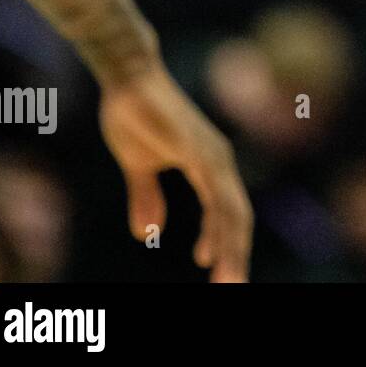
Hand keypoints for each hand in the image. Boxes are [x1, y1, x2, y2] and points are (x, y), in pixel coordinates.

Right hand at [98, 65, 252, 280]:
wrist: (128, 76)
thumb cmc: (135, 115)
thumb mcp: (139, 166)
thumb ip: (147, 197)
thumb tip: (147, 233)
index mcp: (210, 166)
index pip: (228, 214)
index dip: (226, 245)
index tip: (220, 277)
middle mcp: (219, 161)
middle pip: (238, 218)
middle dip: (236, 256)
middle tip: (231, 289)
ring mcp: (211, 154)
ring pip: (231, 211)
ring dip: (229, 249)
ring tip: (224, 281)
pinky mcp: (196, 149)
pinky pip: (213, 193)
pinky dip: (215, 224)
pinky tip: (210, 250)